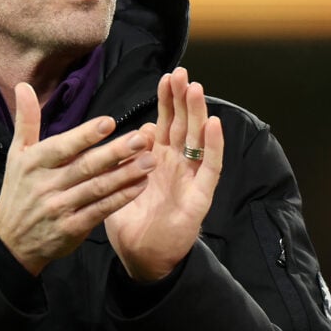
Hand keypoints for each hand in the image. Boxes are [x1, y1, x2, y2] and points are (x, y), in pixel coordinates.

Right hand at [0, 82, 156, 275]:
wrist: (11, 241)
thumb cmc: (18, 191)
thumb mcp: (16, 154)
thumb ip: (26, 120)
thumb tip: (24, 86)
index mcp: (34, 162)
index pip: (62, 146)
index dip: (85, 135)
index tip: (109, 122)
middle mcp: (47, 184)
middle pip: (85, 166)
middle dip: (115, 152)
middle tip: (141, 139)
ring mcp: (60, 208)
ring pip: (98, 188)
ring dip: (125, 175)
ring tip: (150, 160)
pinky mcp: (72, 228)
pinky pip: (101, 210)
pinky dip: (121, 198)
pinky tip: (140, 185)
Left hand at [105, 67, 223, 281]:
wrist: (141, 259)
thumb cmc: (129, 222)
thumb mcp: (116, 183)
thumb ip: (120, 158)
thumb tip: (128, 131)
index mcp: (157, 159)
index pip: (165, 122)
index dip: (166, 101)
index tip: (164, 77)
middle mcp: (176, 164)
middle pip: (182, 124)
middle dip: (182, 98)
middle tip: (182, 72)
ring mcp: (190, 178)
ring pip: (197, 140)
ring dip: (198, 114)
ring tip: (196, 88)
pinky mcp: (200, 196)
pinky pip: (209, 168)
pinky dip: (213, 146)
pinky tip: (214, 125)